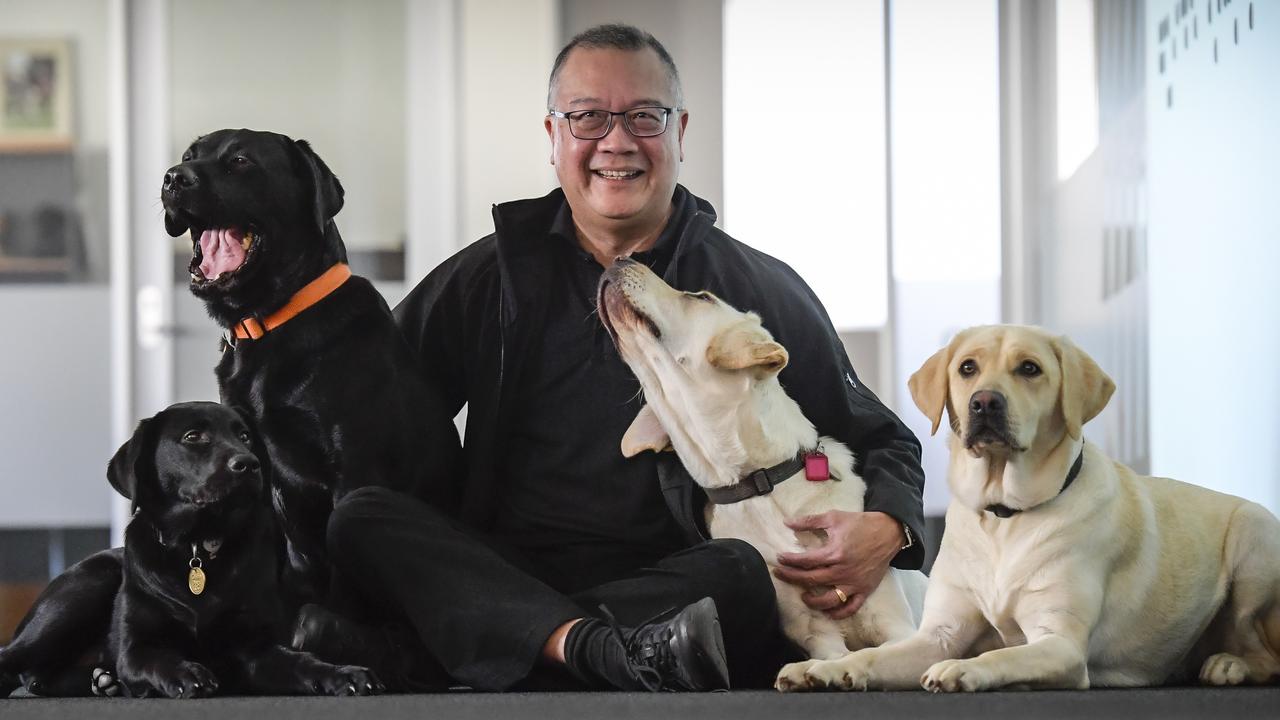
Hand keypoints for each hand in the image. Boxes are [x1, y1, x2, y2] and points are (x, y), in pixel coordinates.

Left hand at [773, 510, 901, 619]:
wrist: (888, 531)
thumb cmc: (860, 523)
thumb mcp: (833, 517)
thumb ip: (809, 521)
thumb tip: (787, 522)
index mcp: (834, 553)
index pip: (805, 561)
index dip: (790, 560)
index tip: (780, 559)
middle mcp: (842, 571)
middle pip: (812, 580)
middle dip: (792, 577)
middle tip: (780, 574)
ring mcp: (854, 583)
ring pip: (829, 599)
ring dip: (813, 601)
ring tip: (803, 596)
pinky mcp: (865, 590)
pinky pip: (850, 607)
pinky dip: (838, 613)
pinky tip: (827, 612)